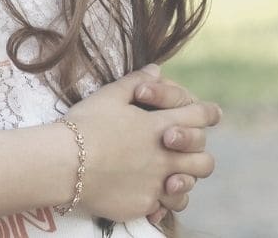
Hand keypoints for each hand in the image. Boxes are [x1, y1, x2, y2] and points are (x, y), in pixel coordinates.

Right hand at [62, 68, 220, 222]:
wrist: (64, 163)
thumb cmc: (85, 125)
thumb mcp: (109, 96)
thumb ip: (135, 82)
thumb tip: (156, 70)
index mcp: (160, 126)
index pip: (200, 117)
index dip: (209, 113)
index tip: (213, 114)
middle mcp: (165, 156)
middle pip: (204, 161)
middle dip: (199, 155)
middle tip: (185, 153)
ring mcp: (156, 183)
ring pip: (188, 188)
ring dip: (183, 182)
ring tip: (170, 179)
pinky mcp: (142, 205)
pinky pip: (163, 208)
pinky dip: (159, 202)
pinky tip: (147, 197)